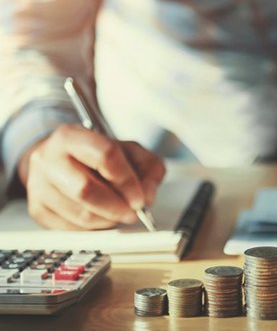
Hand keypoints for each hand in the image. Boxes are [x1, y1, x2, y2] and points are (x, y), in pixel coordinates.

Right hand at [18, 124, 165, 229]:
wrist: (62, 160)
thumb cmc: (98, 156)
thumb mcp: (130, 152)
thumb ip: (149, 168)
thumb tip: (148, 195)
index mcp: (71, 136)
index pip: (104, 155)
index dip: (127, 180)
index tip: (140, 198)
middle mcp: (48, 158)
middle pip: (85, 189)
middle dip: (116, 206)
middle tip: (133, 212)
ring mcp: (38, 185)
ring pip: (80, 214)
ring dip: (108, 219)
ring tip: (119, 213)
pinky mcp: (37, 209)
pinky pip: (71, 228)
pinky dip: (94, 228)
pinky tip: (103, 217)